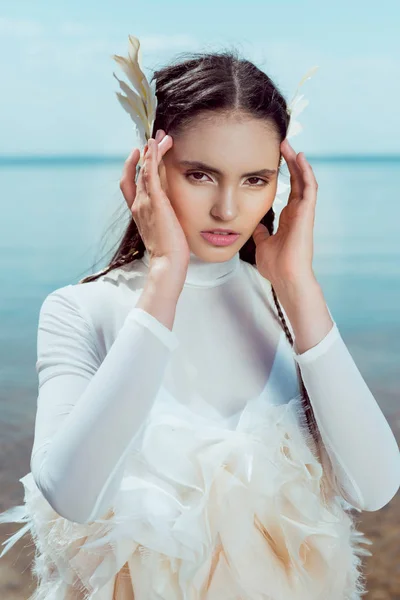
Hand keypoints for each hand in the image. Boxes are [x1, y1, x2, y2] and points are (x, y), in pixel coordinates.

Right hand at [119, 130, 189, 275]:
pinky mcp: (155, 201)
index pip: (132, 184)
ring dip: (152, 151)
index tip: (142, 154)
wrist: (168, 263)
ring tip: (162, 137)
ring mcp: (144, 202)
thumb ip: (165, 217)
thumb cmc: (170, 252)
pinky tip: (156, 144)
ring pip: (145, 169)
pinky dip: (151, 156)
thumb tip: (172, 211)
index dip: (134, 167)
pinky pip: (150, 172)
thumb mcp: (165, 230)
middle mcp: (138, 205)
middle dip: (146, 154)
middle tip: (155, 138)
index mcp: (139, 212)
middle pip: (138, 172)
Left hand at [252, 138, 317, 287]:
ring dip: (298, 162)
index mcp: (289, 217)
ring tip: (289, 145)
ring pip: (305, 180)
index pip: (289, 189)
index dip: (284, 173)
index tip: (275, 158)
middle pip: (297, 180)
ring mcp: (304, 212)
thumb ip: (262, 233)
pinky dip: (306, 172)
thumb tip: (257, 226)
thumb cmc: (276, 265)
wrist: (285, 277)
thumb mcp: (262, 244)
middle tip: (282, 143)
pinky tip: (300, 158)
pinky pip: (310, 189)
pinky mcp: (307, 214)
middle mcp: (298, 212)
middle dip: (290, 161)